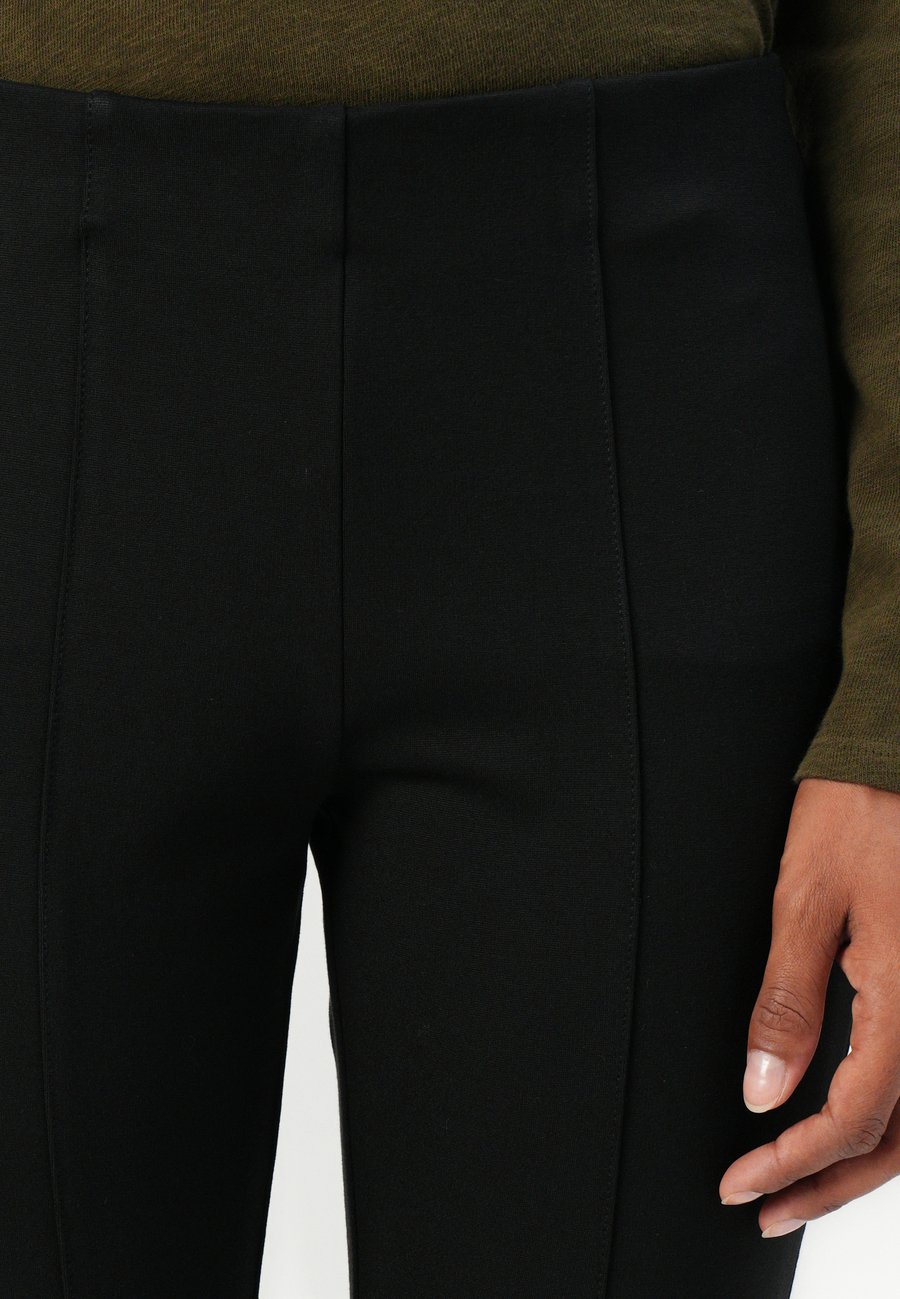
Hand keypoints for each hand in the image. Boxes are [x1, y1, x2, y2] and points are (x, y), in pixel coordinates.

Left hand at [719, 775, 899, 1237]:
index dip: (794, 1160)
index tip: (740, 1181)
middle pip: (897, 1141)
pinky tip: (846, 1126)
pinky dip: (888, 1120)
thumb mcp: (806, 902)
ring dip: (860, 1163)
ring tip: (798, 1186)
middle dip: (828, 1183)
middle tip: (766, 1207)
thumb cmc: (857, 816)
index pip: (855, 1118)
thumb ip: (787, 1001)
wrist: (896, 762)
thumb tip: (763, 1091)